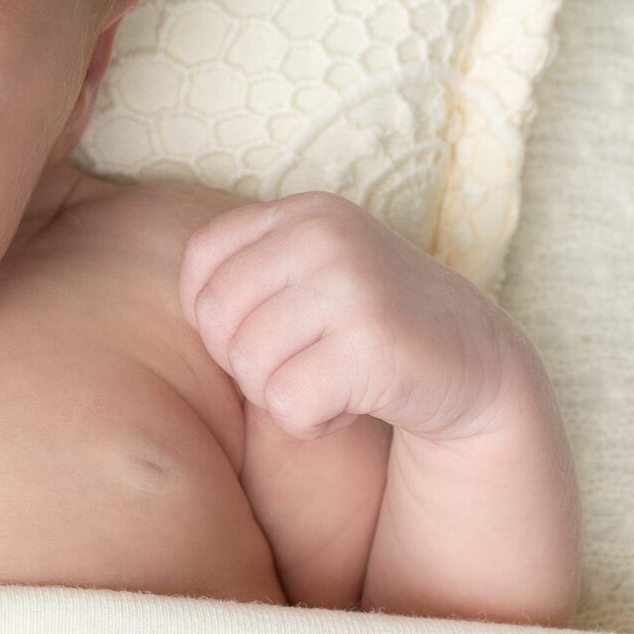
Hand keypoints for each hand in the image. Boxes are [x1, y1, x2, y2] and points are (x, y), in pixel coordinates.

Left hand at [177, 191, 524, 443]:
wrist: (474, 364)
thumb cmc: (366, 326)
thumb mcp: (305, 276)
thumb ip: (241, 274)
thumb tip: (159, 298)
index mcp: (303, 211)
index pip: (199, 259)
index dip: (212, 315)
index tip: (263, 332)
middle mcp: (326, 236)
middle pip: (215, 318)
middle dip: (245, 361)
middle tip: (300, 365)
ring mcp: (352, 285)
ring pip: (248, 365)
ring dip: (281, 394)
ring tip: (330, 379)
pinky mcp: (374, 344)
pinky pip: (288, 404)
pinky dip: (311, 422)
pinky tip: (351, 404)